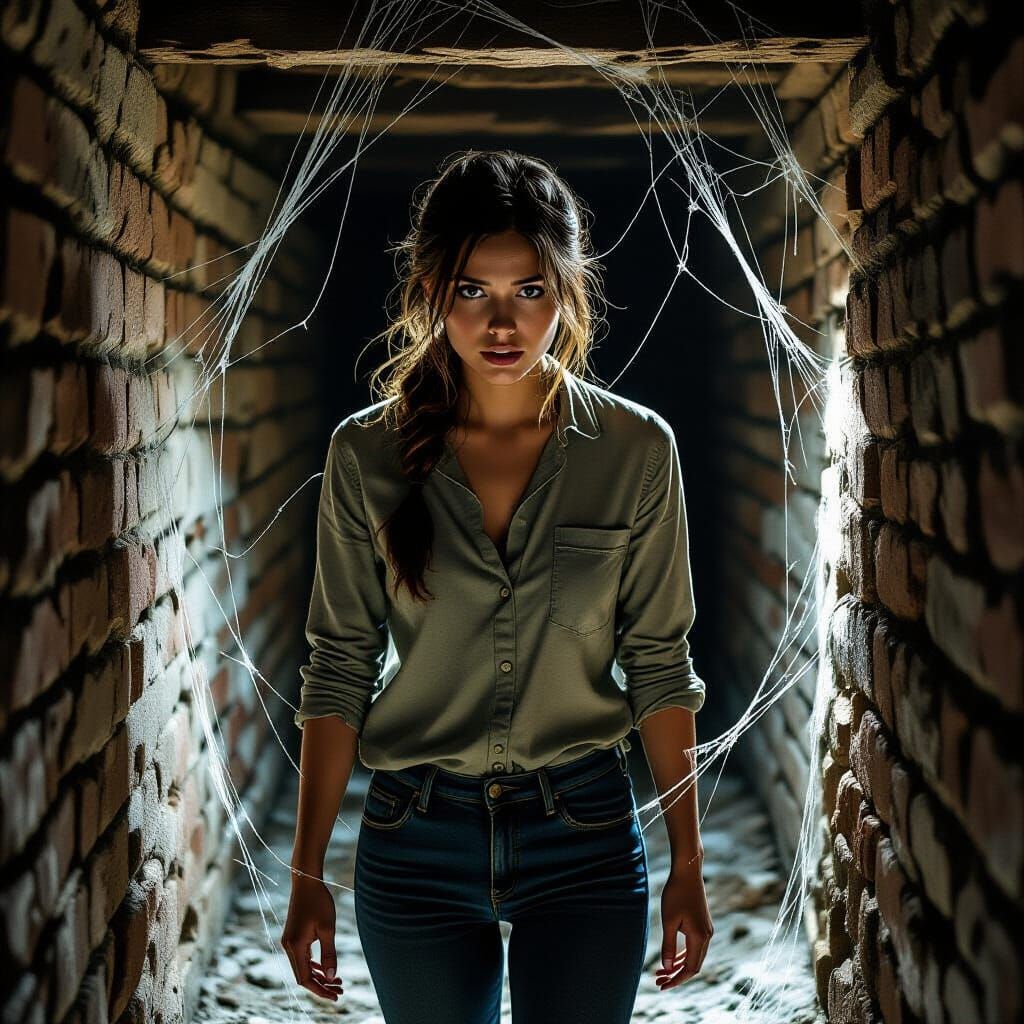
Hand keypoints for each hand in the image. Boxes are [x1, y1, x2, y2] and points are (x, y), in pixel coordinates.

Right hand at [281, 871, 343, 1001]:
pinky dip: (314, 964)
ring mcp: (289, 941)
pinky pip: (302, 957)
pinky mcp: (293, 936)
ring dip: (319, 975)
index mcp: (295, 947)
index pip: (305, 979)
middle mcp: (288, 946)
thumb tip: (332, 977)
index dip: (320, 990)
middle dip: (321, 985)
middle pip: (303, 976)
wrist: (306, 881)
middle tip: (340, 990)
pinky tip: (327, 967)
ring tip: (338, 981)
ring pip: (303, 967)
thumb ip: (329, 954)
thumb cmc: (319, 902)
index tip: (335, 996)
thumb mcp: (328, 929)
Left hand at [656, 859, 712, 990]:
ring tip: (661, 972)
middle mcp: (706, 936)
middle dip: (676, 975)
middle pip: (693, 965)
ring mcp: (706, 930)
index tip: (662, 986)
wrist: (687, 872)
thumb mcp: (669, 921)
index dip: (676, 979)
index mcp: (699, 937)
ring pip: (694, 956)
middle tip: (658, 981)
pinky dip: (683, 954)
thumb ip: (668, 946)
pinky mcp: (702, 924)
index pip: (690, 968)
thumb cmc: (676, 894)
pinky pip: (694, 946)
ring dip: (678, 965)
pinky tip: (671, 958)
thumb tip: (667, 968)